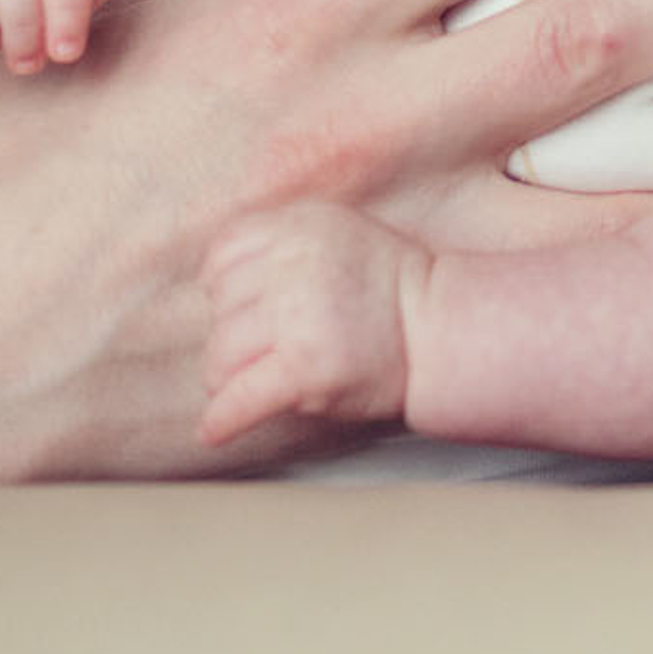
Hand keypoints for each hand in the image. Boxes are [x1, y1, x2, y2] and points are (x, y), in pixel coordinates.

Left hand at [200, 203, 423, 446]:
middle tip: (273, 346)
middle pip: (218, 309)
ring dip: (234, 377)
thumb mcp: (339, 233)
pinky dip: (223, 420)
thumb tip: (214, 282)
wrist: (438, 327)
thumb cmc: (388, 287)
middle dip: (236, 335)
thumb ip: (284, 243)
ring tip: (268, 378)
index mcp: (303, 224)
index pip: (222, 253)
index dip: (228, 285)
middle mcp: (297, 261)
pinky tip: (220, 429)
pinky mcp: (304, 367)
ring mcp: (300, 314)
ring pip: (219, 357)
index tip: (250, 304)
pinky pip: (237, 400)